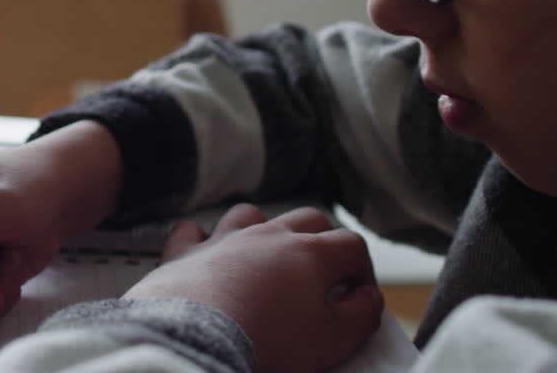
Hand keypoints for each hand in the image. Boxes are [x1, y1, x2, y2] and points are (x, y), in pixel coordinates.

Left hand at [125, 204, 383, 372]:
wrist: (196, 339)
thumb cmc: (268, 340)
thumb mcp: (333, 339)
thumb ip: (362, 316)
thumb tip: (369, 298)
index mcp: (310, 253)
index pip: (351, 243)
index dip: (362, 268)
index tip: (358, 296)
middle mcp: (267, 236)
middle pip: (307, 219)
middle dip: (324, 240)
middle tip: (325, 274)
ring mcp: (224, 240)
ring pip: (251, 215)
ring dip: (265, 231)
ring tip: (269, 260)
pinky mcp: (186, 254)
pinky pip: (193, 231)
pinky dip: (202, 238)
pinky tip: (206, 251)